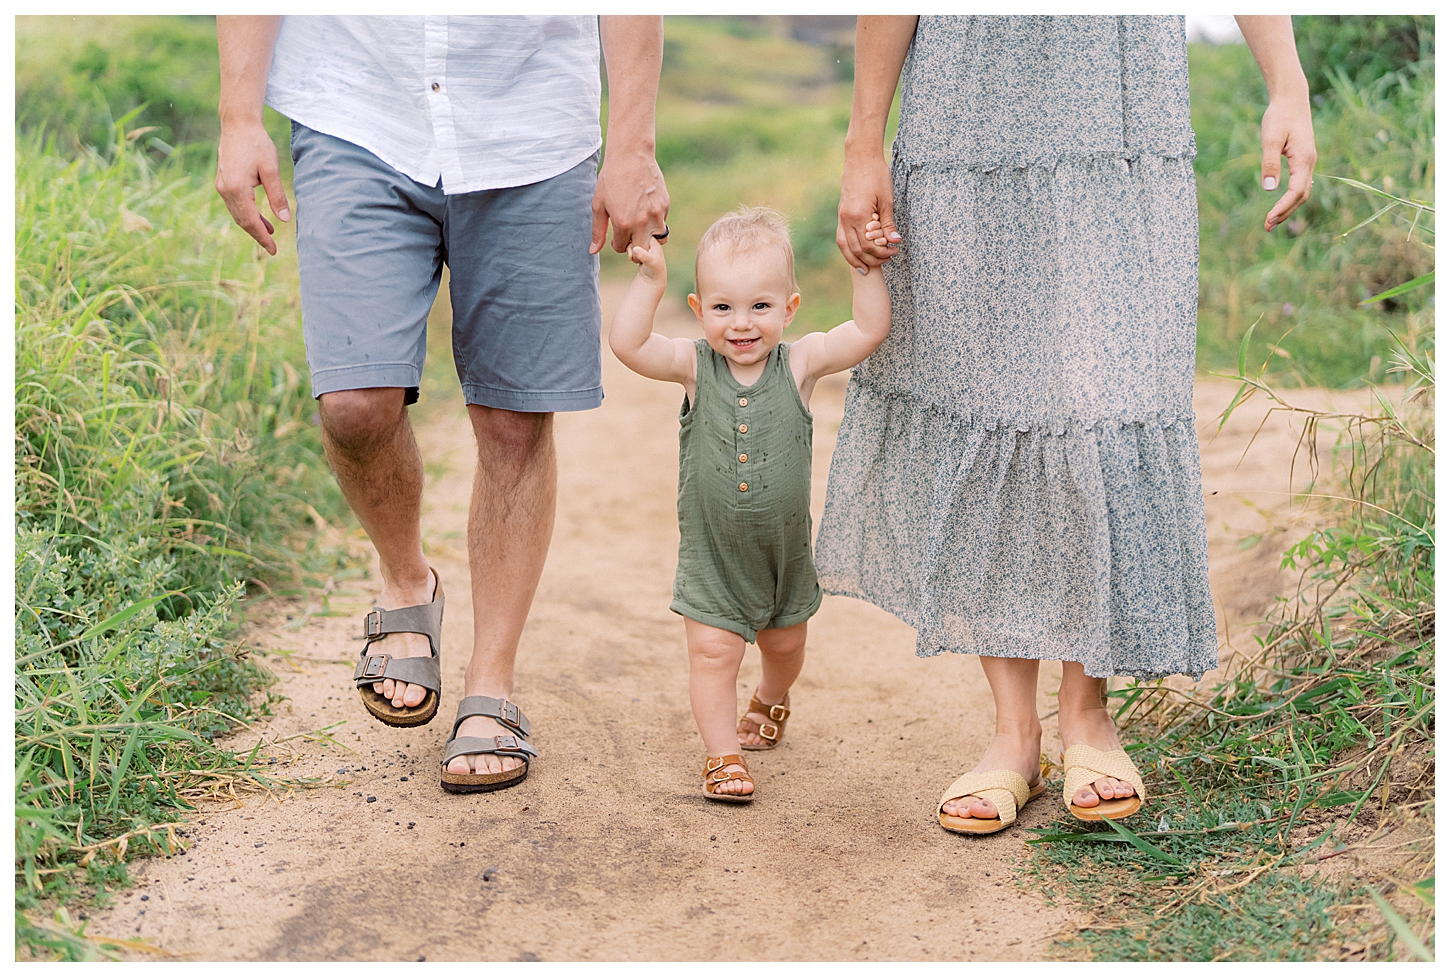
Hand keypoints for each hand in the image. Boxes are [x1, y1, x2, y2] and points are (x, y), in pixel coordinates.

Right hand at [215, 120, 289, 254]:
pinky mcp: (223, 181)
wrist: (238, 124)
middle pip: (242, 221)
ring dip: (253, 225)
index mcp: (236, 189)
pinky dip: (247, 213)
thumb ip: (277, 196)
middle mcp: (225, 190)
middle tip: (272, 248)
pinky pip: (235, 204)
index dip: (262, 237)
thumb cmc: (256, 144)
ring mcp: (222, 185)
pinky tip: (260, 218)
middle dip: (257, 235)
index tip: (273, 250)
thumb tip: (284, 220)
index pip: (250, 221)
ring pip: (238, 213)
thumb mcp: (271, 170)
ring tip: (270, 233)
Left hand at [591, 148, 669, 254]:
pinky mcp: (665, 205)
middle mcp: (641, 223)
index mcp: (623, 224)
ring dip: (649, 236)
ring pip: (657, 240)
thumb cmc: (611, 178)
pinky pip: (662, 223)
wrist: (631, 155)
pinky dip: (655, 221)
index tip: (617, 235)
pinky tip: (645, 207)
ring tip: (640, 224)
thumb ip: (598, 231)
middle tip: (629, 235)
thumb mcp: (599, 205)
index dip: (618, 243)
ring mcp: (656, 214)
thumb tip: (593, 251)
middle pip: (642, 250)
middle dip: (635, 245)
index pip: (623, 248)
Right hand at [629, 236, 666, 284]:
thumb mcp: (650, 262)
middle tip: (630, 254)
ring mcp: (644, 244)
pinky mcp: (640, 249)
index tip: (634, 250)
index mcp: (654, 240)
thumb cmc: (654, 270)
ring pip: (632, 241)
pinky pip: (630, 246)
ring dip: (629, 249)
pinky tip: (631, 258)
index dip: (635, 239)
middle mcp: (649, 240)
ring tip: (631, 258)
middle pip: (635, 236)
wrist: (652, 277)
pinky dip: (629, 251)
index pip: (642, 233)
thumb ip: (643, 255)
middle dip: (631, 245)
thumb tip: (635, 249)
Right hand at [837, 153, 900, 273]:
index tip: (894, 251)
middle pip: (856, 249)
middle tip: (886, 260)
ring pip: (845, 247)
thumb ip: (888, 223)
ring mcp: (841, 217)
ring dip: (855, 260)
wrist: (861, 158)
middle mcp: (846, 219)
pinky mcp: (841, 214)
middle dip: (872, 259)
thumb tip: (895, 242)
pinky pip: (841, 238)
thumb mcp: (887, 200)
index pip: (868, 245)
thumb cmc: (876, 175)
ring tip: (866, 269)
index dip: (882, 252)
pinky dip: (848, 249)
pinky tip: (856, 254)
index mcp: (858, 215)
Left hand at [1259, 92, 1316, 232]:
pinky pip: (1300, 184)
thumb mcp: (1270, 139)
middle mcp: (1310, 163)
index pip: (1296, 191)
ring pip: (1302, 192)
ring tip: (1271, 222)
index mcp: (1304, 159)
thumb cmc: (1279, 117)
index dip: (1283, 208)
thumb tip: (1269, 189)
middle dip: (1285, 213)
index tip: (1268, 219)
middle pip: (1301, 196)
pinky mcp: (1303, 160)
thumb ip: (1270, 163)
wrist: (1291, 100)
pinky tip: (1280, 205)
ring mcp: (1308, 162)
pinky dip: (1290, 198)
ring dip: (1288, 208)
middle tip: (1267, 227)